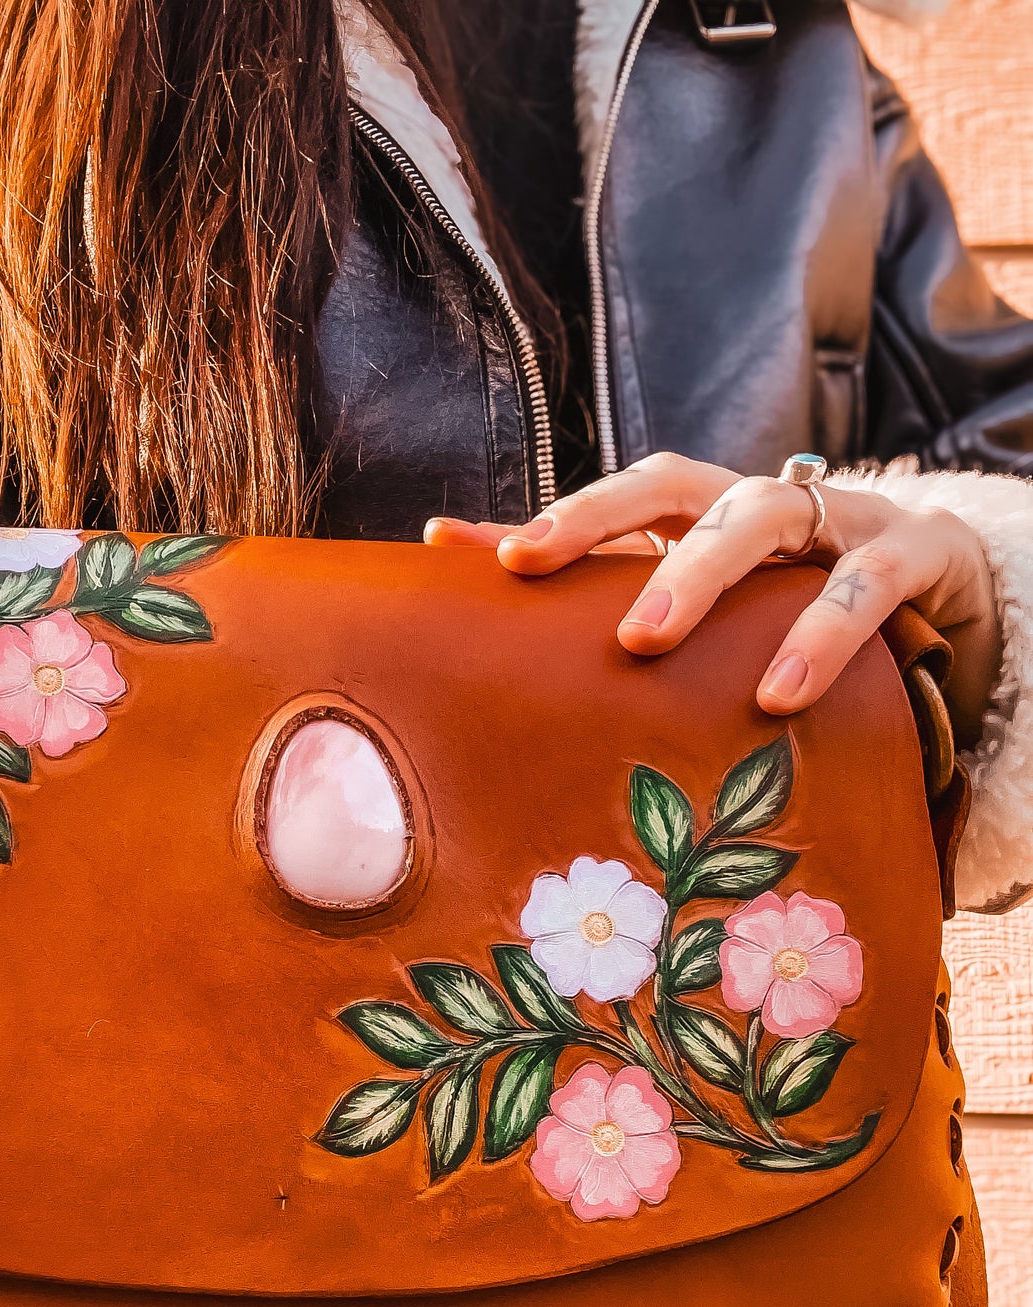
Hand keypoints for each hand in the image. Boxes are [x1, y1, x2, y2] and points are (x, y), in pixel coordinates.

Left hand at [425, 452, 998, 743]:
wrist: (971, 620)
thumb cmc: (822, 629)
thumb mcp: (733, 632)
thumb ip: (645, 636)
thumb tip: (529, 667)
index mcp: (717, 521)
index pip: (621, 504)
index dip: (548, 521)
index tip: (463, 550)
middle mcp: (772, 507)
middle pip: (676, 483)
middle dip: (599, 517)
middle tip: (531, 568)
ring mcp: (849, 520)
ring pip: (765, 515)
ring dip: (700, 572)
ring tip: (647, 641)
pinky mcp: (923, 553)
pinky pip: (867, 583)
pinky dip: (822, 632)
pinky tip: (780, 694)